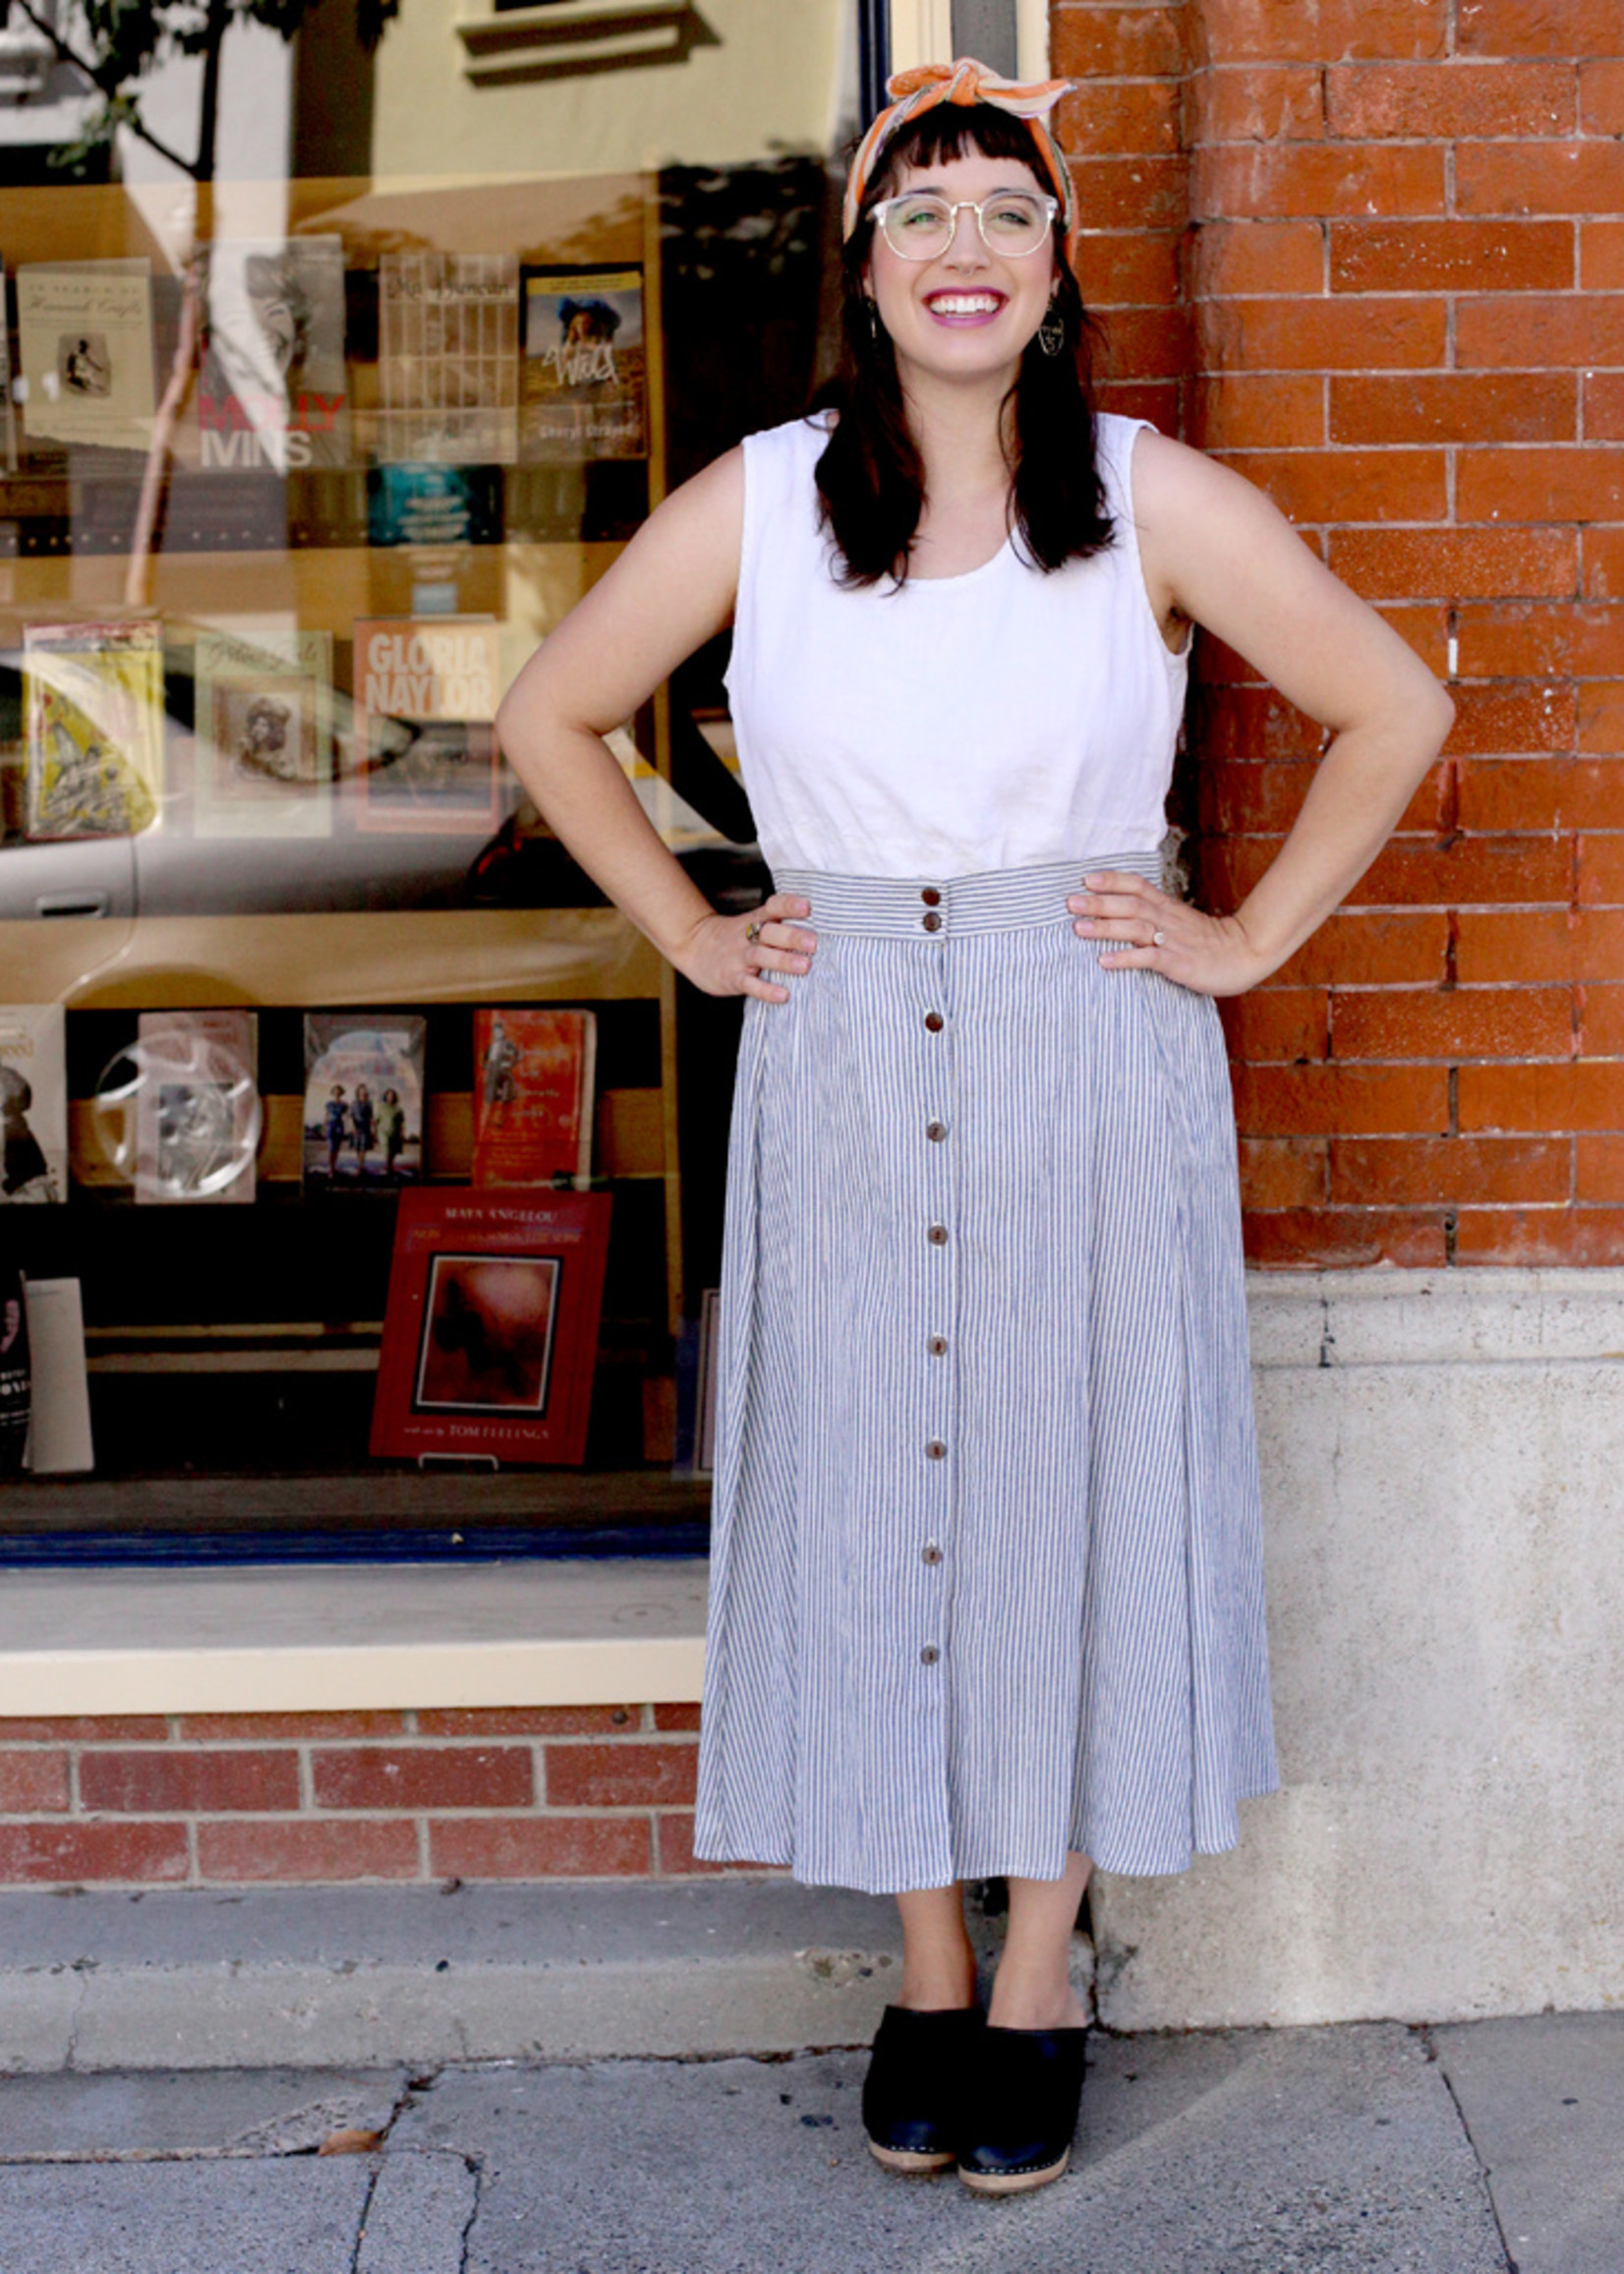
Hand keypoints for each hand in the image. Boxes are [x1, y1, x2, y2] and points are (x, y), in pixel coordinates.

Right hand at [674, 893, 816, 1002]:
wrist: (692, 946)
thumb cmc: (734, 937)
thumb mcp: (751, 924)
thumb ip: (778, 925)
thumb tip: (818, 931)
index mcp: (756, 920)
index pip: (773, 907)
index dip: (789, 905)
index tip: (807, 907)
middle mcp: (748, 936)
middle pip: (770, 932)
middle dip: (792, 936)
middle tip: (814, 942)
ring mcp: (739, 957)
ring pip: (762, 957)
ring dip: (784, 961)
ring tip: (805, 966)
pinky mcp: (732, 978)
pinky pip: (750, 985)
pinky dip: (766, 991)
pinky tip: (783, 995)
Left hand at [1067, 871, 1268, 998]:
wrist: (1245, 954)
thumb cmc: (1207, 941)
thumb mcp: (1179, 921)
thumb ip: (1154, 914)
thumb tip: (1121, 912)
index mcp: (1167, 906)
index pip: (1137, 885)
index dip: (1112, 880)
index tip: (1086, 878)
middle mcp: (1167, 919)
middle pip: (1129, 904)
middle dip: (1098, 902)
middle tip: (1070, 902)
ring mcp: (1172, 940)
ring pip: (1135, 928)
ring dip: (1105, 927)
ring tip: (1078, 928)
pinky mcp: (1178, 962)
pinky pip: (1149, 958)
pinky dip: (1125, 958)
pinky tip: (1104, 962)